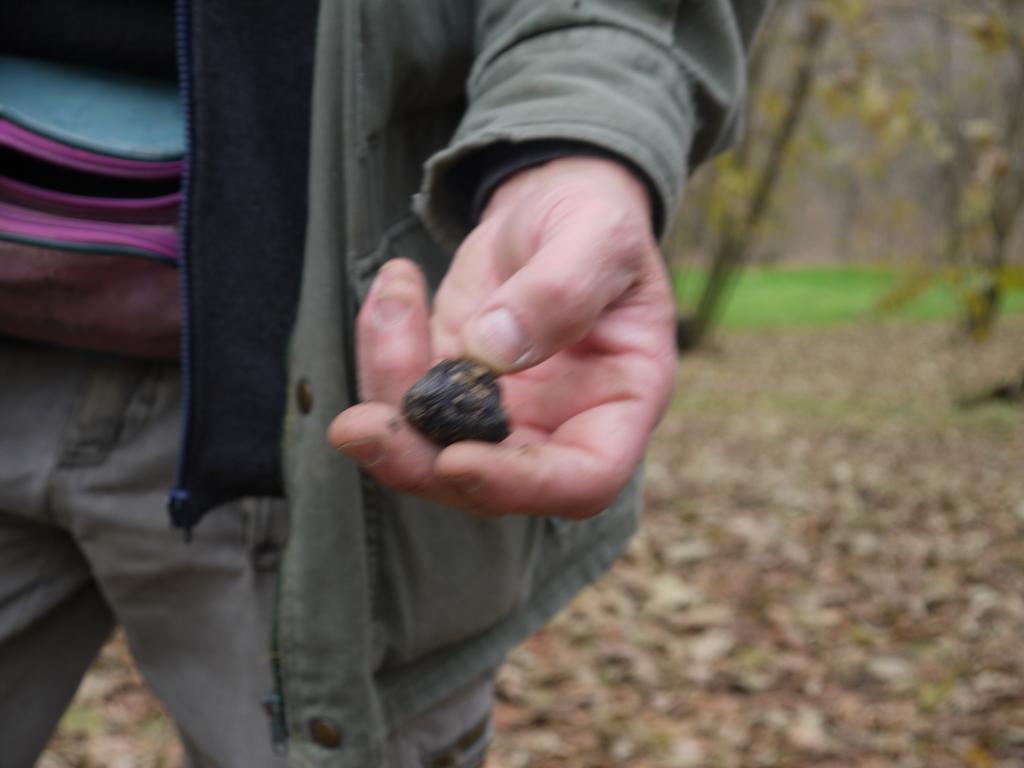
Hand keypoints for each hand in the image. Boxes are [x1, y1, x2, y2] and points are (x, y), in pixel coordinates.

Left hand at [328, 157, 676, 517]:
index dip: (519, 485)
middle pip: (487, 485)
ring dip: (389, 393)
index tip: (456, 458)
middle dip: (417, 458)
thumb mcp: (598, 236)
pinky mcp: (452, 388)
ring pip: (430, 448)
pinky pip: (404, 396)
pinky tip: (396, 287)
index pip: (583, 479)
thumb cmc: (595, 221)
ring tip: (391, 302)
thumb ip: (560, 289)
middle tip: (358, 425)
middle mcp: (560, 427)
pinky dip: (382, 350)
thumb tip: (492, 349)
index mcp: (620, 404)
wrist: (555, 205)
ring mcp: (501, 415)